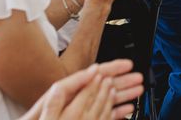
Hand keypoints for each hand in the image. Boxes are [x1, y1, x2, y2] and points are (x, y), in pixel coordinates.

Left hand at [19, 59, 142, 119]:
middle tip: (137, 77)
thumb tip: (85, 75)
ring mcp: (78, 111)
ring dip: (122, 94)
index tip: (124, 65)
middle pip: (101, 86)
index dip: (109, 69)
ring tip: (138, 90)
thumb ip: (58, 97)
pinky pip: (103, 115)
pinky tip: (127, 108)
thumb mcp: (42, 112)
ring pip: (105, 100)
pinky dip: (116, 112)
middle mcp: (73, 100)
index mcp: (63, 93)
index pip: (91, 76)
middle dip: (121, 81)